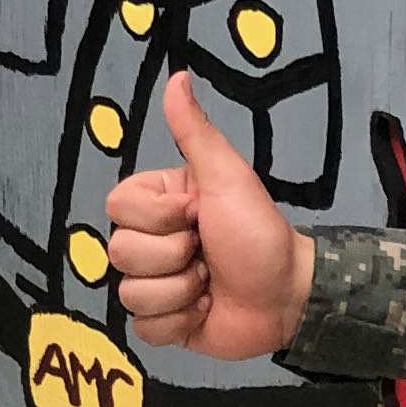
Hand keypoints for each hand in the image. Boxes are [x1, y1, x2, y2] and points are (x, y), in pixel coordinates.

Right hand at [106, 73, 315, 361]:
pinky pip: (145, 329)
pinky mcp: (163, 324)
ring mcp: (154, 285)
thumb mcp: (227, 177)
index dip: (158, 217)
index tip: (196, 214)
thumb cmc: (259, 231)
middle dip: (175, 256)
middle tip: (208, 252)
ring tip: (210, 283)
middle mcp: (149, 243)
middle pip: (121, 253)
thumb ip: (195, 132)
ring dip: (182, 291)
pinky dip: (181, 322)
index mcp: (156, 205)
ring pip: (131, 294)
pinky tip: (205, 310)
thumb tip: (177, 77)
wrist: (288, 293)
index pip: (116, 208)